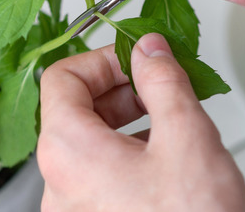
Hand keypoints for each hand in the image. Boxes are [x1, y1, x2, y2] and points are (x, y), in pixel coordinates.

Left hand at [38, 33, 244, 210]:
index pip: (61, 77)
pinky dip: (128, 153)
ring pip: (89, 142)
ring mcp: (73, 209)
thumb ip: (163, 81)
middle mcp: (58, 181)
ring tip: (172, 120)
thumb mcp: (185, 136)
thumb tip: (149, 49)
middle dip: (122, 88)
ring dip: (128, 120)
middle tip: (162, 84)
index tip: (139, 57)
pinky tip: (167, 157)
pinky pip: (99, 175)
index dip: (102, 57)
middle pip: (74, 109)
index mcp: (67, 150)